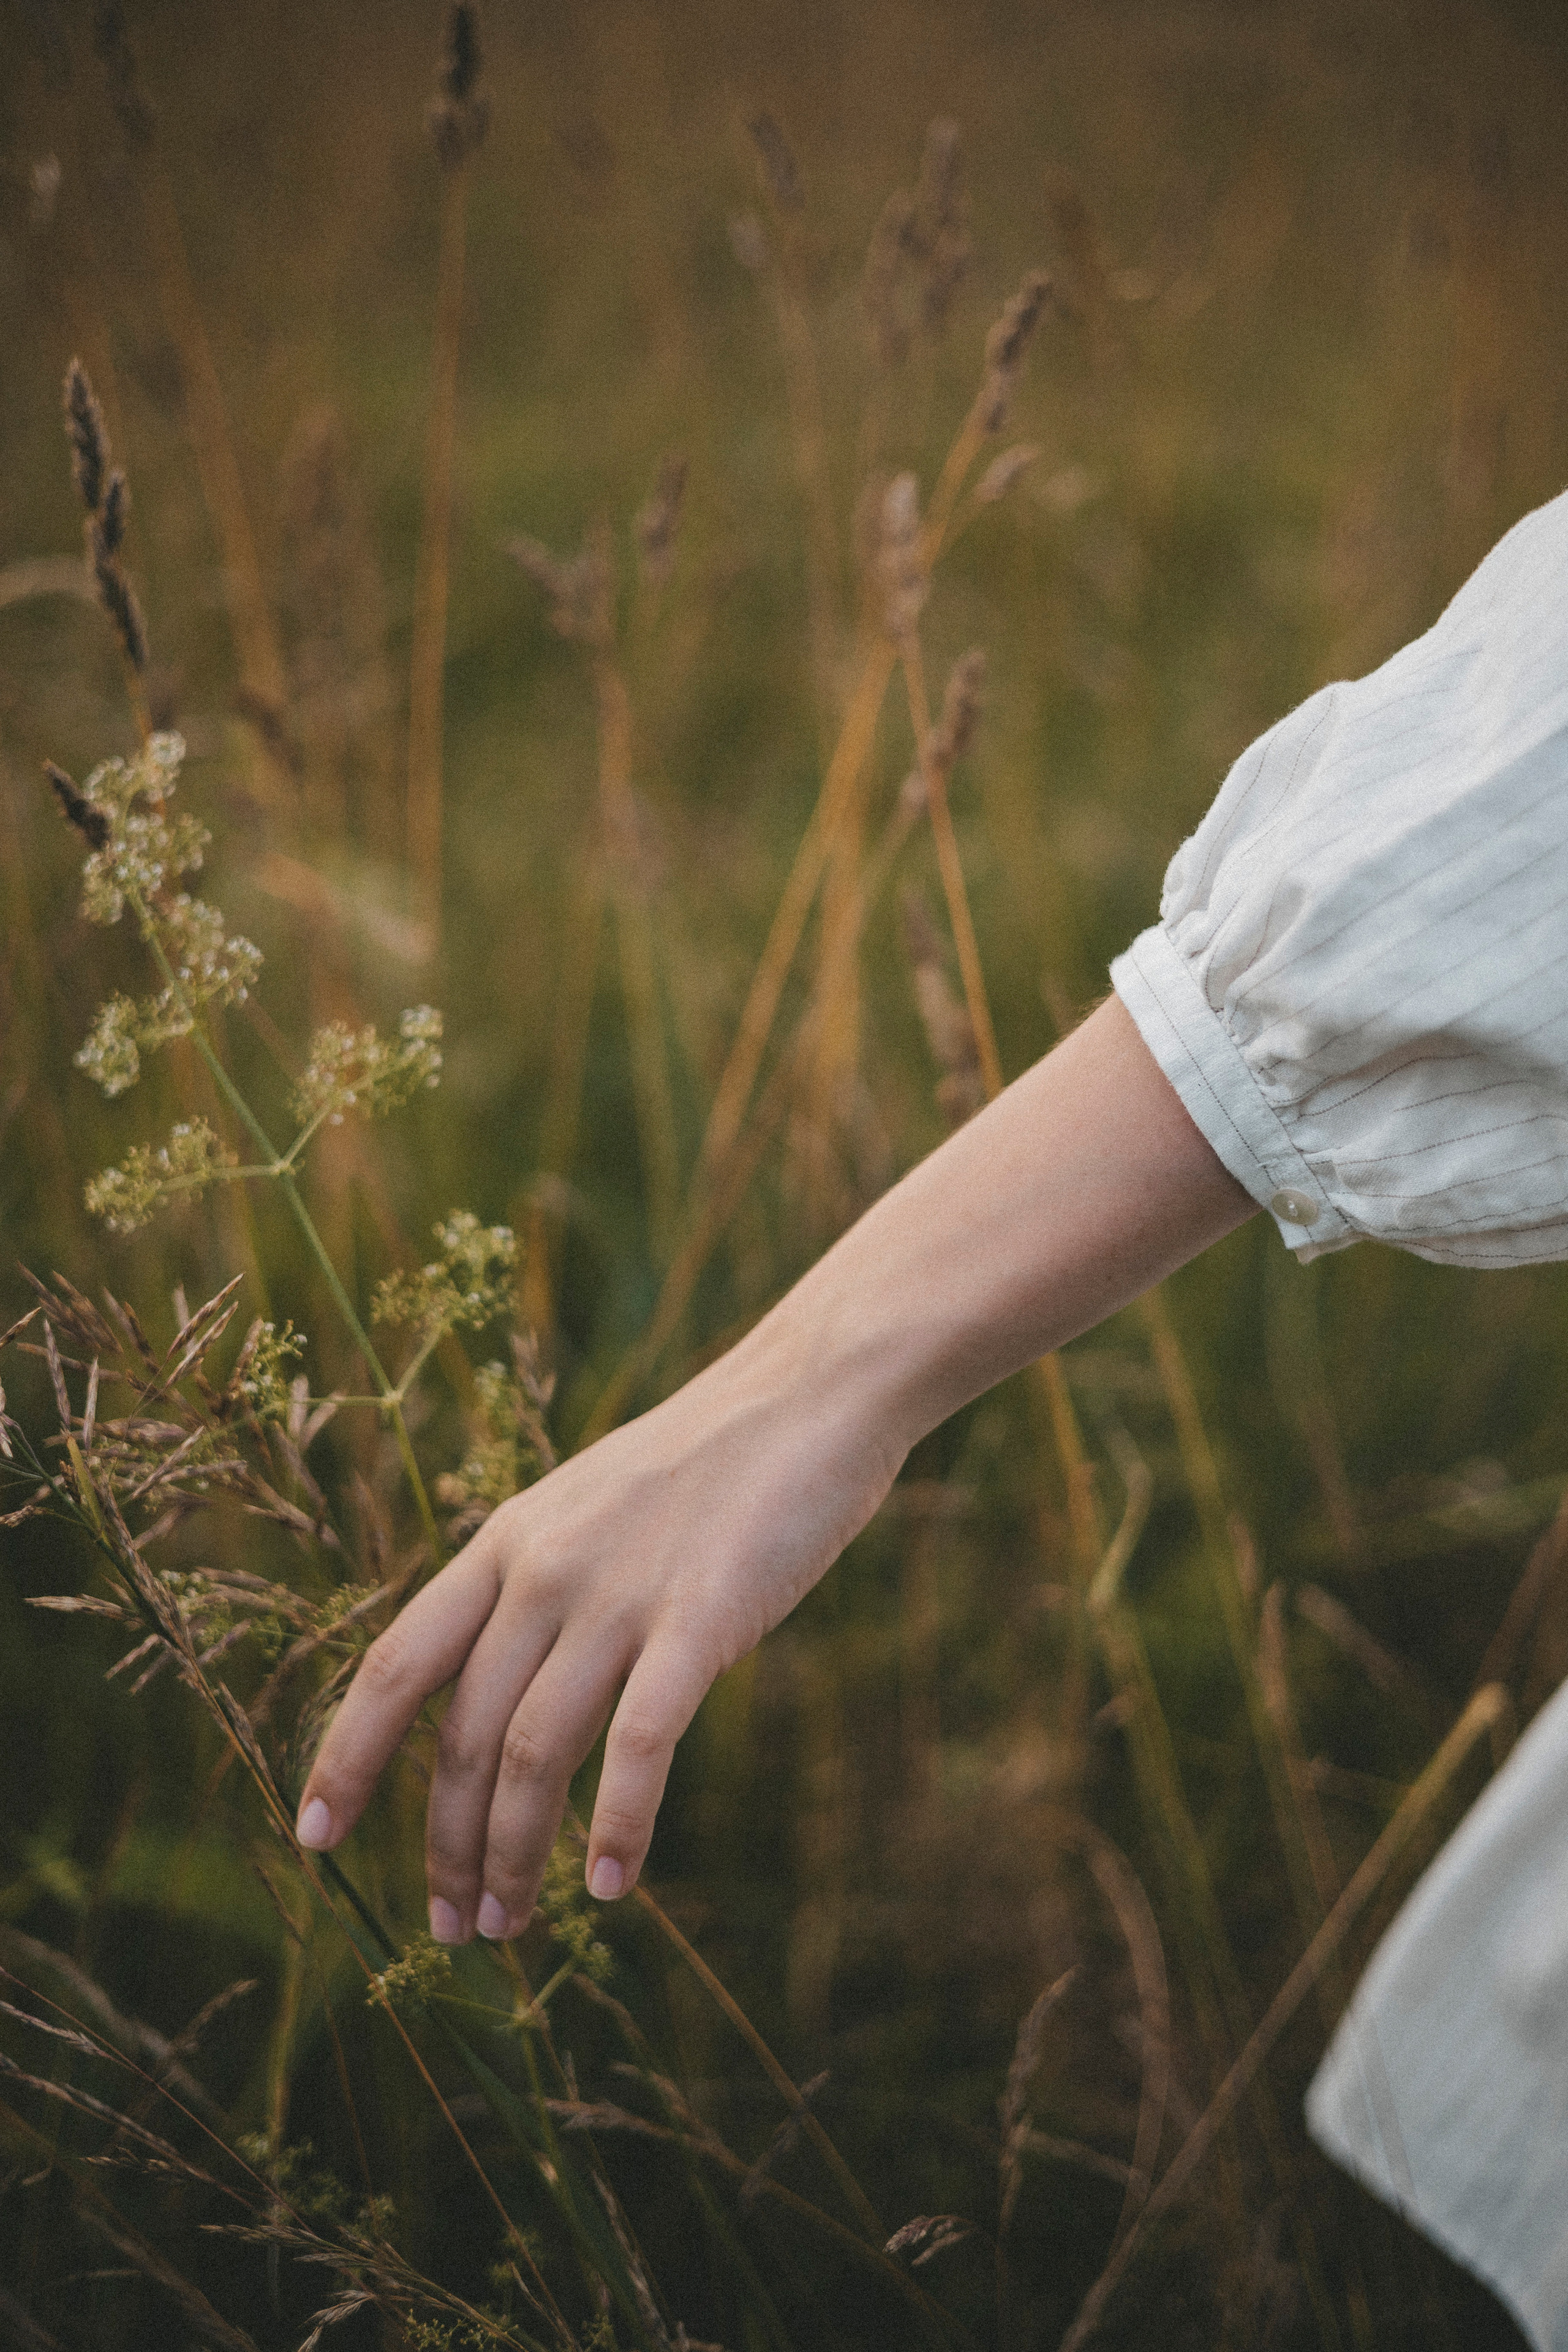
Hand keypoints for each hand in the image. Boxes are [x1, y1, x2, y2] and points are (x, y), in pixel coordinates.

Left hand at [294, 1329, 903, 1941]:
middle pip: (463, 1734)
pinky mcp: (701, 1618)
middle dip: (447, 1846)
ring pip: (534, 1752)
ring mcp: (619, 1594)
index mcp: (505, 1542)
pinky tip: (610, 1884)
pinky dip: (617, 1826)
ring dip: (514, 1855)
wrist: (810, 1391)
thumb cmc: (707, 1462)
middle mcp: (544, 1570)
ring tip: (512, 1927)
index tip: (314, 1836)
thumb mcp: (588, 1506)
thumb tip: (501, 1690)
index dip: (347, 1756)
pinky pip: (640, 1744)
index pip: (398, 1665)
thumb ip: (538, 1585)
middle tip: (453, 1929)